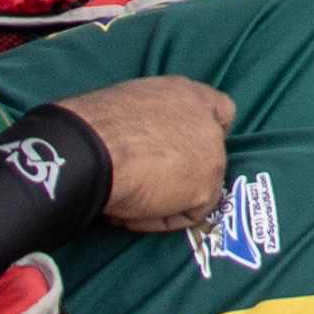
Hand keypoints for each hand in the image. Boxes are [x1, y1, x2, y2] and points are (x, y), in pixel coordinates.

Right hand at [56, 76, 234, 230]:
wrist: (93, 151)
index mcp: (187, 93)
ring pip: (199, 185)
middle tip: (148, 183)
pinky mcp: (206, 186)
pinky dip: (162, 219)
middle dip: (183, 170)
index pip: (220, 110)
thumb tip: (144, 141)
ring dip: (169, 197)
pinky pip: (190, 213)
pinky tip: (131, 216)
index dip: (204, 132)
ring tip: (129, 203)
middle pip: (210, 152)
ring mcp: (213, 153)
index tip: (182, 150)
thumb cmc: (95, 128)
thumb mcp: (131, 106)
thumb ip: (154, 120)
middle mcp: (206, 119)